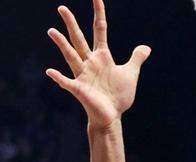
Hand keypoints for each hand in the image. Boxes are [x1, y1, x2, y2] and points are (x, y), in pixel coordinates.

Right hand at [45, 0, 150, 128]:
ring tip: (51, 31)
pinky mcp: (79, 89)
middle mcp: (90, 62)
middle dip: (71, 23)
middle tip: (62, 7)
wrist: (112, 116)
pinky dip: (59, 77)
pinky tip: (50, 71)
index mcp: (102, 56)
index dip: (99, 13)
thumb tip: (146, 47)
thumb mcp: (131, 74)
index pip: (99, 29)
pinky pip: (67, 82)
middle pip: (79, 38)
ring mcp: (83, 75)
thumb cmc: (118, 96)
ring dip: (61, 44)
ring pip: (70, 56)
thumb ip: (136, 59)